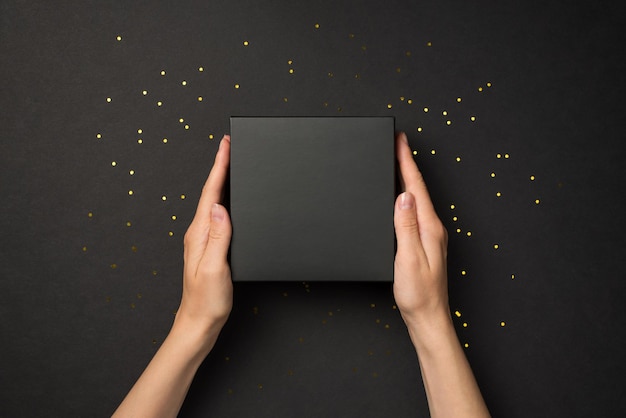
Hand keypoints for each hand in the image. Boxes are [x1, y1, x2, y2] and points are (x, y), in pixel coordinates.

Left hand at [113, 135, 233, 417]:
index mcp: (199, 233)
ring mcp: (203, 240)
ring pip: (214, 202)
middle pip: (211, 192)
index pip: (211, 193)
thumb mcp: (214, 268)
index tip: (226, 145)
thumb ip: (218, 237)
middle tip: (230, 145)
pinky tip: (231, 199)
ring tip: (230, 163)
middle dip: (221, 166)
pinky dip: (225, 199)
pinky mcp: (211, 247)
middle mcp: (199, 232)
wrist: (199, 322)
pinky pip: (218, 216)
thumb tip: (221, 208)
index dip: (219, 167)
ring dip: (222, 181)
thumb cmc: (206, 300)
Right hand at [393, 132, 449, 327]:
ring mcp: (429, 235)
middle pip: (417, 188)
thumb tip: (403, 196)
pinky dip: (406, 196)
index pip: (415, 188)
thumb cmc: (418, 294)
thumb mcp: (408, 258)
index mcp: (429, 228)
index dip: (406, 162)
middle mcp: (433, 228)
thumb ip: (406, 226)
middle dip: (406, 163)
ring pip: (416, 198)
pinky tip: (400, 196)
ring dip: (407, 178)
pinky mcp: (424, 243)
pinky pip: (414, 211)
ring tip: (398, 161)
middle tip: (397, 142)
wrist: (428, 317)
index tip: (400, 141)